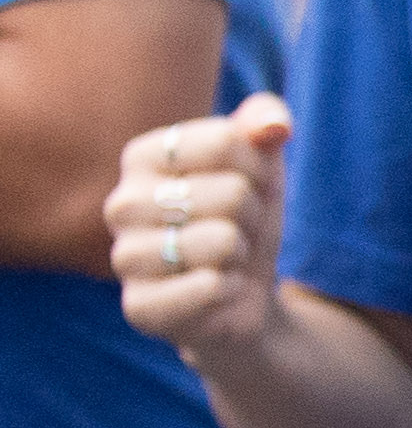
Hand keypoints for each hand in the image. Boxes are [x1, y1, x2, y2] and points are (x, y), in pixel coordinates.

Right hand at [108, 93, 290, 351]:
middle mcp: (121, 204)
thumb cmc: (243, 218)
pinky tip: (214, 292)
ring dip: (240, 255)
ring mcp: (125, 257)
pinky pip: (210, 288)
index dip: (256, 168)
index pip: (227, 140)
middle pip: (231, 191)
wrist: (241, 294)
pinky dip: (230, 291)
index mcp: (141, 157)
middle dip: (251, 216)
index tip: (242, 186)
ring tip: (221, 261)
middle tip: (233, 231)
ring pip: (223, 241)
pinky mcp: (140, 307)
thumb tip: (274, 126)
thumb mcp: (262, 162)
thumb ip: (266, 120)